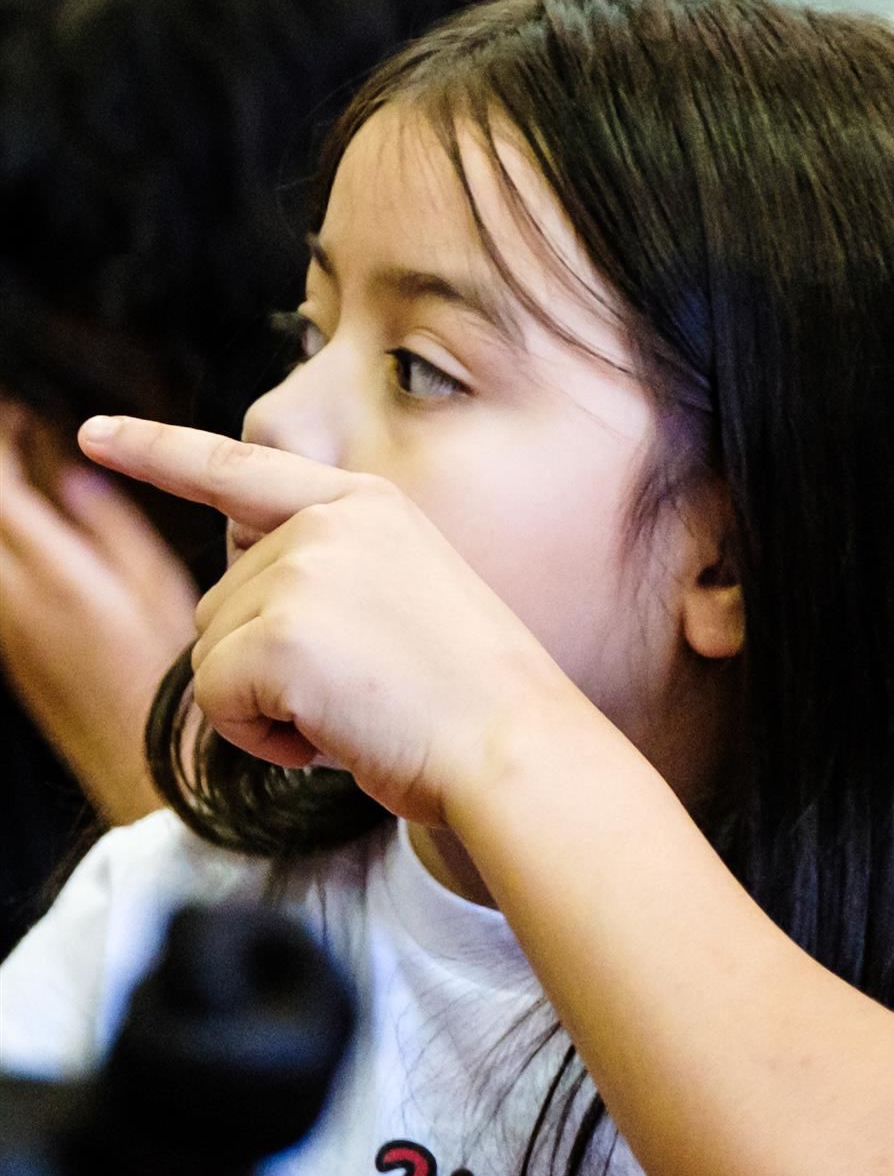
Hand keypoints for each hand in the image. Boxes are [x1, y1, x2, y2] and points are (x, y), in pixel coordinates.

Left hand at [0, 410, 198, 822]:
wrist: (143, 776)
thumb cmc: (175, 691)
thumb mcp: (163, 596)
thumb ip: (111, 531)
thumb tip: (75, 471)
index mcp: (62, 578)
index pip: (1, 491)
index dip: (2, 440)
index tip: (16, 410)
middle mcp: (18, 599)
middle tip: (15, 431)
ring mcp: (7, 624)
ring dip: (3, 507)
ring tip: (19, 468)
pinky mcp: (10, 645)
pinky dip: (10, 542)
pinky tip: (36, 532)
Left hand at [77, 415, 572, 826]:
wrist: (515, 742)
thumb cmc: (474, 696)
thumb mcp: (407, 596)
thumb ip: (328, 574)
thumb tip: (235, 606)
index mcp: (367, 505)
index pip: (241, 468)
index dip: (158, 450)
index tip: (96, 433)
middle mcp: (328, 522)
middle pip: (222, 598)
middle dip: (267, 662)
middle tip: (364, 688)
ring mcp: (300, 571)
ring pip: (212, 652)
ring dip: (266, 702)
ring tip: (358, 709)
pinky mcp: (276, 635)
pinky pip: (217, 701)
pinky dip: (264, 738)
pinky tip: (336, 735)